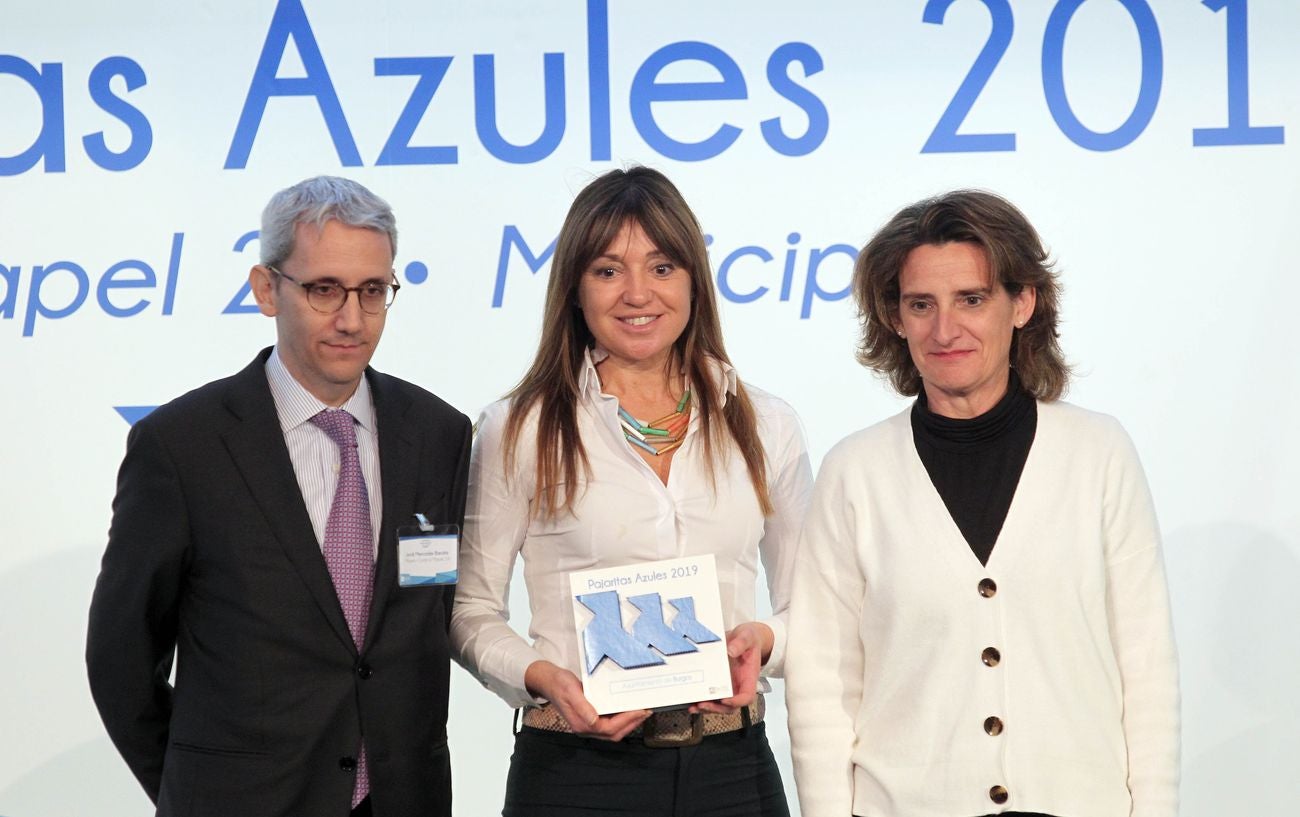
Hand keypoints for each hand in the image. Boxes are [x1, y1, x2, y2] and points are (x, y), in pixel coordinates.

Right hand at [523, 660, 649, 740]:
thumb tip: (594, 721)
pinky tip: (628, 711)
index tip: (640, 711)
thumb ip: (583, 707)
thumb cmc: (559, 684)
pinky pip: (609, 725)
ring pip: (613, 732)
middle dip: (632, 724)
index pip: (609, 728)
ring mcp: (587, 724)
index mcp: (582, 723)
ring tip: (641, 713)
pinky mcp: (589, 719)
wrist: (548, 681)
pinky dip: (621, 720)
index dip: (627, 721)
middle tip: (646, 712)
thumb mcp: (571, 691)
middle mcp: (585, 727)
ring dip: (628, 724)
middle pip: (614, 734)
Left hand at [690, 621, 772, 714]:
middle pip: (730, 706)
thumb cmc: (749, 640)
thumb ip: (741, 642)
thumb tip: (731, 650)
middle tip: (703, 704)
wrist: (744, 638)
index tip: (725, 700)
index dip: (736, 701)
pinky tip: (691, 702)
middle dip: (716, 708)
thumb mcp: (747, 636)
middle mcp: (739, 685)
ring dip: (707, 708)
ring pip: (719, 705)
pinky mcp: (718, 684)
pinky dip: (702, 701)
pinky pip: (712, 697)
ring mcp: (728, 686)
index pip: (747, 696)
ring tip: (694, 706)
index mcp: (749, 677)